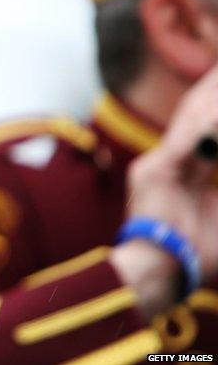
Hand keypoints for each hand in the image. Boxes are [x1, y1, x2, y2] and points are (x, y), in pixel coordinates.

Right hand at [117, 64, 217, 314]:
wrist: (162, 272)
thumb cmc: (199, 253)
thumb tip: (214, 145)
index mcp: (184, 174)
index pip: (205, 131)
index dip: (214, 106)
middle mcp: (168, 164)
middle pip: (197, 117)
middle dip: (213, 93)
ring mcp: (157, 166)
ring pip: (192, 120)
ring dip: (212, 97)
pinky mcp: (152, 171)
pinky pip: (186, 139)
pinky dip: (205, 123)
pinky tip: (215, 106)